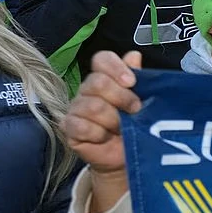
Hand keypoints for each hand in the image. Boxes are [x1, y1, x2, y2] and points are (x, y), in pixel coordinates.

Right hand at [60, 51, 143, 212]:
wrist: (124, 156)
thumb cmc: (133, 126)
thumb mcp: (142, 101)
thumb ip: (139, 78)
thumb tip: (134, 56)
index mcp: (104, 78)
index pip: (101, 59)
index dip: (116, 67)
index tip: (132, 82)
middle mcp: (87, 90)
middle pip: (97, 82)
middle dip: (122, 98)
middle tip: (135, 110)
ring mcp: (76, 108)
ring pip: (92, 106)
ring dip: (113, 120)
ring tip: (121, 128)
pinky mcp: (69, 128)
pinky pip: (81, 126)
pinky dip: (98, 133)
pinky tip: (105, 137)